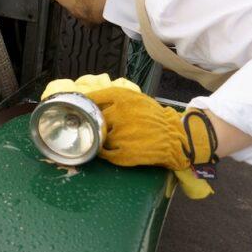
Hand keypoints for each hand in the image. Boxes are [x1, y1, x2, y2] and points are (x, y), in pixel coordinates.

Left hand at [84, 87, 216, 171]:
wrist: (174, 136)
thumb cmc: (153, 116)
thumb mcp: (136, 98)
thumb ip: (115, 99)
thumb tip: (88, 100)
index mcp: (123, 98)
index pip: (93, 98)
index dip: (83, 104)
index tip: (77, 107)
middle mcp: (120, 114)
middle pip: (94, 119)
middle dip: (93, 123)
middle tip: (91, 126)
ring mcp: (121, 135)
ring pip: (99, 136)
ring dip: (100, 138)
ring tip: (106, 138)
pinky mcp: (124, 153)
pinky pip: (104, 153)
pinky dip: (104, 152)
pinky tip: (110, 149)